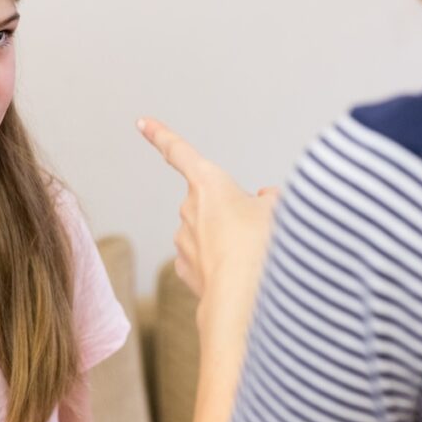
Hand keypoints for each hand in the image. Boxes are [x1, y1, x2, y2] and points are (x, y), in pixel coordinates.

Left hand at [137, 117, 277, 317]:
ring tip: (254, 257)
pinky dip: (221, 265)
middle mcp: (189, 208)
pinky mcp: (185, 269)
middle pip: (213, 202)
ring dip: (230, 240)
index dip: (160, 134)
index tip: (140, 122)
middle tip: (261, 231)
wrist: (245, 300)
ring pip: (212, 233)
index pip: (179, 152)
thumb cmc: (263, 247)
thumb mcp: (280, 210)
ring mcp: (183, 240)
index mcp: (208, 182)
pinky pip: (206, 259)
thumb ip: (271, 197)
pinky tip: (238, 275)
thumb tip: (264, 197)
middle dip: (234, 212)